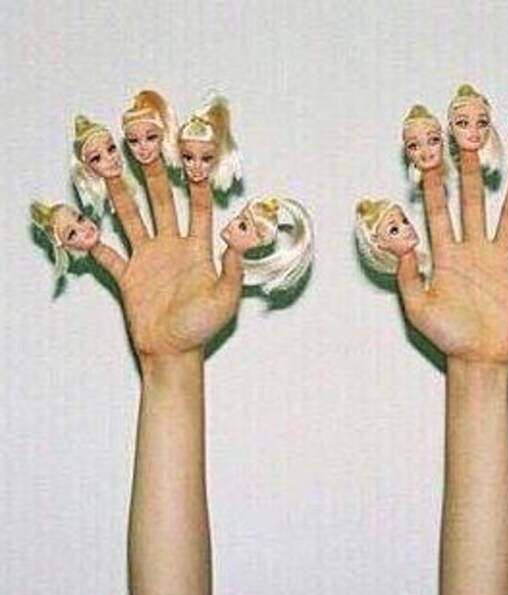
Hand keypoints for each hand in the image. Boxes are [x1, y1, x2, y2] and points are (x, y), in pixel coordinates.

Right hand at [89, 159, 242, 356]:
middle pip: (161, 202)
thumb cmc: (202, 327)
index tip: (192, 155)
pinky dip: (92, 241)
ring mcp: (148, 259)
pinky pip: (107, 254)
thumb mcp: (224, 298)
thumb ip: (232, 268)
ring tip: (107, 166)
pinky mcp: (128, 276)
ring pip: (131, 218)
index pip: (198, 207)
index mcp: (197, 249)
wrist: (173, 351)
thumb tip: (241, 235)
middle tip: (143, 144)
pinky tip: (80, 225)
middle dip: (153, 174)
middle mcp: (172, 247)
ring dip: (119, 193)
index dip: (196, 182)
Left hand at [398, 151, 507, 365]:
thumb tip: (402, 242)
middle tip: (470, 134)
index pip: (437, 210)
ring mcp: (497, 261)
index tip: (428, 153)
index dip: (432, 182)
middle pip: (470, 201)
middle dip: (469, 168)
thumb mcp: (417, 308)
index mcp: (445, 256)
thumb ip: (407, 276)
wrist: (476, 361)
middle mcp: (471, 251)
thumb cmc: (446, 337)